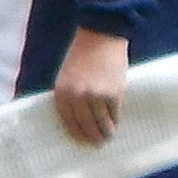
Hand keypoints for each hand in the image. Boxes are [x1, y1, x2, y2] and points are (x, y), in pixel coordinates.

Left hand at [52, 27, 131, 146]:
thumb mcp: (68, 74)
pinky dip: (115, 121)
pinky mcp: (113, 93)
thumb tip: (79, 116)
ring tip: (107, 137)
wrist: (101, 34)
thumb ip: (71, 93)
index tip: (81, 140)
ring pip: (100, 122)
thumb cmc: (83, 53)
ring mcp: (95, 96)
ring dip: (104, 132)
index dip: (76, 133)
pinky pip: (114, 113)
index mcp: (62, 91)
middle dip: (91, 136)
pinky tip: (115, 125)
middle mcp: (77, 96)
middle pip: (85, 124)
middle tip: (96, 144)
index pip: (68, 120)